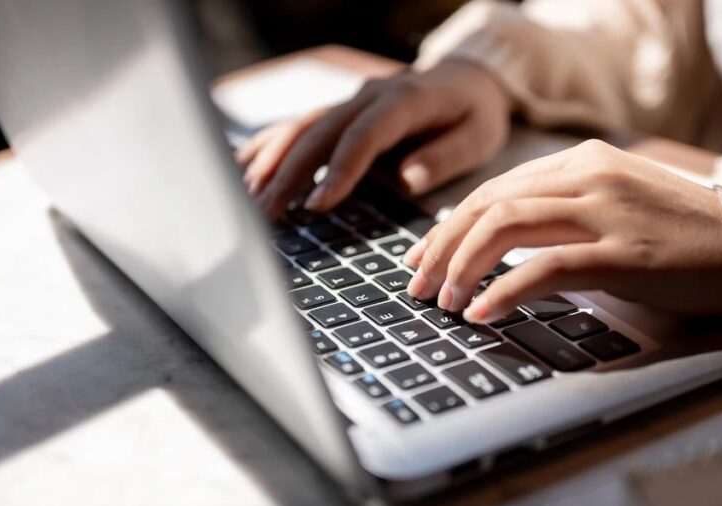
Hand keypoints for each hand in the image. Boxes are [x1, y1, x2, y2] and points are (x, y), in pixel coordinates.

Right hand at [235, 59, 512, 216]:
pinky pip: (299, 125)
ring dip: (271, 162)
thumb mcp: (479, 136)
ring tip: (246, 198)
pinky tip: (242, 168)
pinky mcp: (341, 111)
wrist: (468, 79)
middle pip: (320, 132)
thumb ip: (446, 156)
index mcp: (405, 101)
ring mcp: (350, 101)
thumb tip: (409, 177)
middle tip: (264, 211)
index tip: (318, 204)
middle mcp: (369, 96)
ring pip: (301, 127)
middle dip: (288, 173)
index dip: (339, 169)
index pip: (364, 135)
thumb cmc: (475, 114)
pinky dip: (270, 145)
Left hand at [401, 139, 721, 322]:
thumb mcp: (621, 207)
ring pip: (505, 226)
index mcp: (585, 161)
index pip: (496, 189)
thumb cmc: (689, 236)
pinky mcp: (625, 254)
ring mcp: (607, 211)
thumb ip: (568, 213)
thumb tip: (507, 244)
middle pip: (489, 204)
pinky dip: (503, 290)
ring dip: (462, 266)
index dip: (451, 224)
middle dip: (441, 247)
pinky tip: (482, 313)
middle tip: (416, 283)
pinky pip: (545, 267)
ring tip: (442, 301)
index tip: (425, 255)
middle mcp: (590, 176)